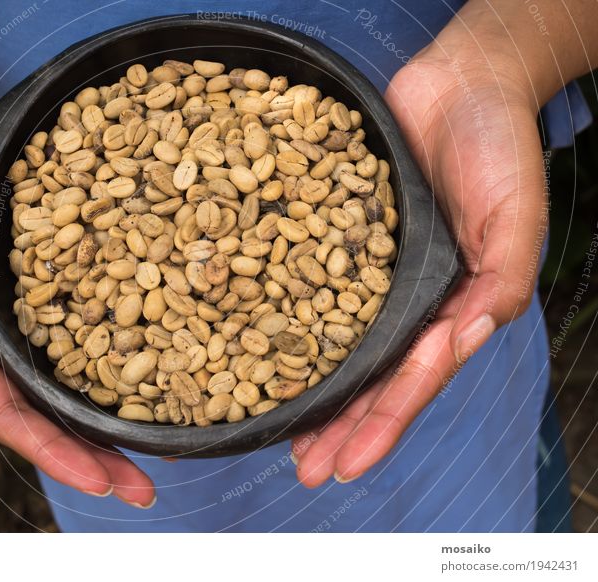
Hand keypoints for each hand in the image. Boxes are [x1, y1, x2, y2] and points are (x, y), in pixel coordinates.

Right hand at [0, 114, 155, 506]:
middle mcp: (7, 338)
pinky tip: (174, 335)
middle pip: (63, 404)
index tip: (104, 486)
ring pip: (89, 360)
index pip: (16, 417)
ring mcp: (37, 305)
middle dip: (106, 448)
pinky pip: (99, 298)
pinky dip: (136, 320)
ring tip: (179, 427)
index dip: (58, 453)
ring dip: (131, 395)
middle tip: (155, 486)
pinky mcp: (59, 265)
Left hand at [293, 51, 545, 484]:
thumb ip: (498, 283)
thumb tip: (458, 341)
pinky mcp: (338, 237)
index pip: (413, 378)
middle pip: (368, 374)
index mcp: (451, 305)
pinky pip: (307, 282)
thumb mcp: (513, 220)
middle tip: (303, 468)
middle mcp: (406, 299)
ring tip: (276, 429)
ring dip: (311, 386)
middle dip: (338, 424)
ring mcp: (370, 272)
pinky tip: (260, 342)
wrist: (460, 84)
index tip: (345, 465)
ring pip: (334, 340)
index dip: (380, 424)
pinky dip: (287, 315)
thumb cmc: (497, 147)